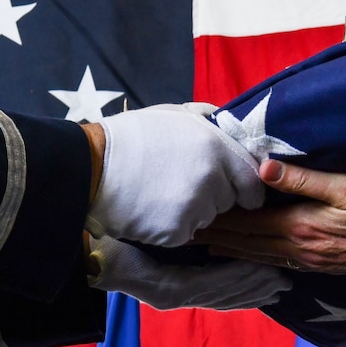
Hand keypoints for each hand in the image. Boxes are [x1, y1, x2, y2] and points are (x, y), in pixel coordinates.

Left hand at [89, 235, 290, 310]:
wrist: (78, 230)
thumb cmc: (111, 222)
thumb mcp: (151, 224)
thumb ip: (176, 225)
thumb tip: (199, 214)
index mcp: (169, 281)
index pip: (215, 285)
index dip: (245, 283)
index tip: (271, 274)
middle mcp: (172, 293)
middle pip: (224, 294)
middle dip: (256, 289)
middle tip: (287, 283)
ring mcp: (170, 294)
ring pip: (222, 292)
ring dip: (253, 286)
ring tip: (279, 279)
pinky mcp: (166, 290)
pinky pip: (208, 285)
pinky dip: (235, 279)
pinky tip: (256, 271)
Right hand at [90, 103, 265, 245]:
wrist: (92, 166)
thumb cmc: (133, 137)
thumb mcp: (175, 113)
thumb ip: (208, 119)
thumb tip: (228, 123)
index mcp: (216, 146)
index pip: (252, 181)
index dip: (245, 189)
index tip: (238, 193)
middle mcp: (212, 177)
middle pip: (229, 201)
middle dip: (215, 197)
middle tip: (183, 185)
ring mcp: (195, 207)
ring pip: (207, 218)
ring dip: (193, 211)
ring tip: (162, 194)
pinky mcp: (177, 231)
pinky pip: (186, 233)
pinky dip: (173, 227)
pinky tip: (152, 210)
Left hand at [196, 159, 345, 274]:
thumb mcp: (345, 184)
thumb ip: (302, 178)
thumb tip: (262, 167)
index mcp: (300, 226)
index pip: (248, 224)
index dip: (219, 220)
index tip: (193, 216)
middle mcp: (299, 249)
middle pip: (248, 243)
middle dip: (217, 238)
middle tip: (186, 235)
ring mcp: (309, 261)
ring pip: (259, 256)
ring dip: (232, 250)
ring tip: (207, 246)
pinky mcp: (319, 265)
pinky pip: (277, 263)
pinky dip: (255, 258)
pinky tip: (247, 256)